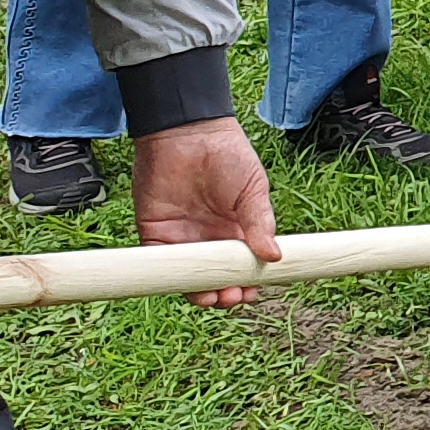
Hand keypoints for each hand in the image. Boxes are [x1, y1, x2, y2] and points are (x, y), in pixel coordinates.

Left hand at [130, 118, 281, 308]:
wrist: (188, 132)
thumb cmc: (228, 156)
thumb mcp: (254, 190)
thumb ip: (260, 222)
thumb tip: (274, 256)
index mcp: (235, 230)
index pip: (241, 266)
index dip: (247, 281)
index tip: (255, 290)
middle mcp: (208, 239)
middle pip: (215, 277)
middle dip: (225, 292)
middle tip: (234, 296)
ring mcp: (182, 238)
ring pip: (189, 278)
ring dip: (200, 292)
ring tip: (214, 297)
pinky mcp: (155, 234)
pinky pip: (160, 264)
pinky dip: (172, 279)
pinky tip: (188, 285)